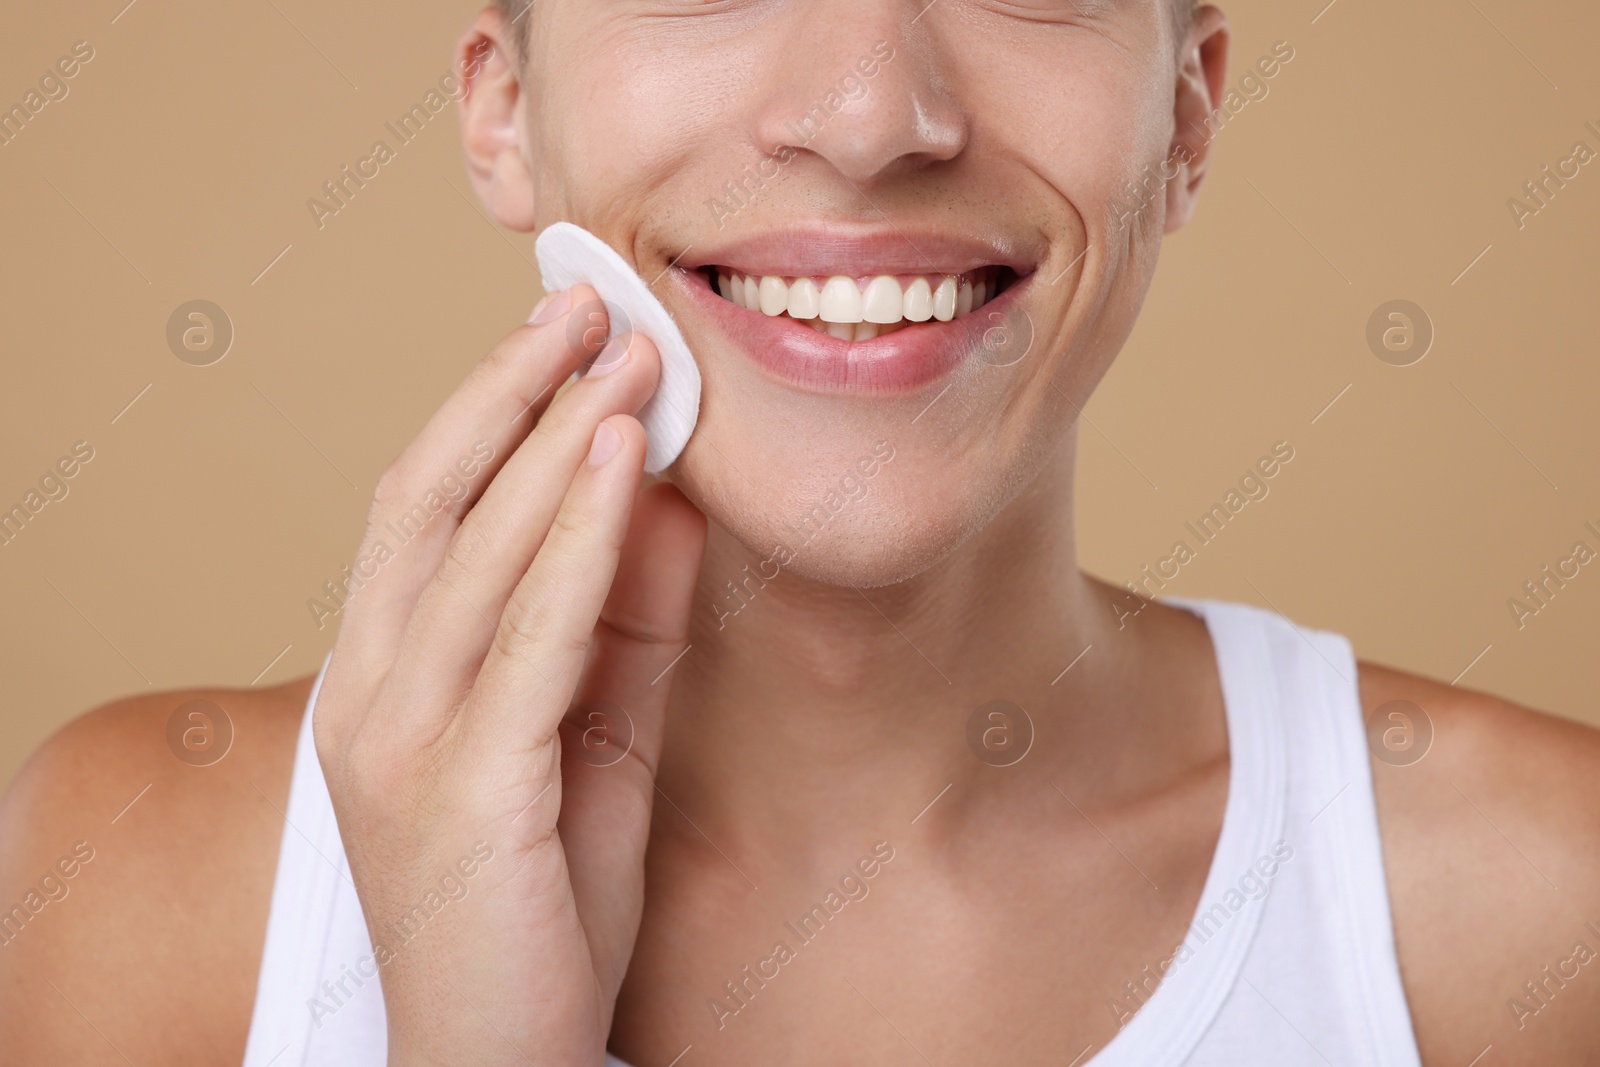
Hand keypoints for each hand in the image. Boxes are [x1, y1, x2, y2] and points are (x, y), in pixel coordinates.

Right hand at [312, 286, 705, 1065]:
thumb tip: (662, 499)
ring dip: (554, 435)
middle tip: (588, 303)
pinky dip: (576, 534)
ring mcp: (402, 737)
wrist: (501, 1059)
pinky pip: (530, 631)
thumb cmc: (538, 901)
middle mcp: (369, 691)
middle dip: (510, 390)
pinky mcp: (465, 784)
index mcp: (380, 675)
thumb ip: (615, 623)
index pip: (424, 508)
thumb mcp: (590, 737)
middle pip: (429, 496)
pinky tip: (621, 459)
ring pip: (472, 544)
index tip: (565, 334)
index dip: (490, 408)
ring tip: (620, 351)